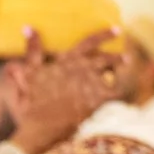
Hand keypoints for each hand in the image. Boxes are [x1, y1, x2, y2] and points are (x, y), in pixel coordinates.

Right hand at [5, 27, 122, 153]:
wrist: (40, 127)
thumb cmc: (32, 100)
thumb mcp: (30, 72)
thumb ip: (33, 49)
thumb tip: (27, 27)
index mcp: (68, 60)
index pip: (90, 42)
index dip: (104, 35)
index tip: (117, 29)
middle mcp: (83, 70)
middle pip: (106, 59)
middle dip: (117, 57)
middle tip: (126, 56)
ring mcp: (92, 86)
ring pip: (112, 74)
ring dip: (118, 72)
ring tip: (124, 71)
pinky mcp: (97, 102)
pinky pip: (114, 93)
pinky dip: (117, 91)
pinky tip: (121, 91)